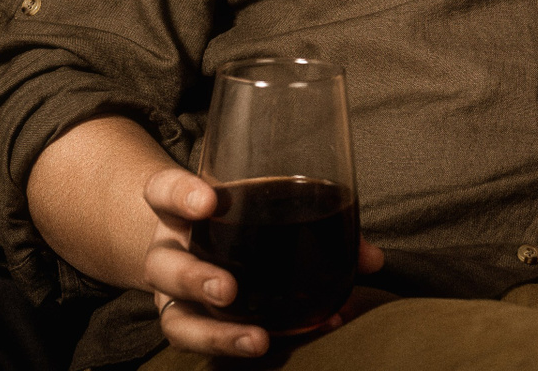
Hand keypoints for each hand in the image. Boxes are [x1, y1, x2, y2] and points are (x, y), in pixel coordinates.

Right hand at [143, 168, 383, 357]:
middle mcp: (169, 252)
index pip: (164, 192)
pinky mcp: (187, 324)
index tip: (207, 201)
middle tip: (229, 288)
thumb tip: (373, 259)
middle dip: (194, 278)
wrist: (194, 242)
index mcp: (181, 209)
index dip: (180, 194)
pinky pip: (204, 342)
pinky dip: (237, 346)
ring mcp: (173, 295)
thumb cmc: (237, 216)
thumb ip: (317, 215)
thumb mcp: (262, 201)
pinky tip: (279, 344)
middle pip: (163, 266)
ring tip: (255, 339)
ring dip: (215, 333)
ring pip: (176, 318)